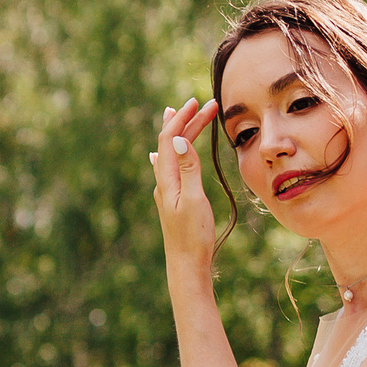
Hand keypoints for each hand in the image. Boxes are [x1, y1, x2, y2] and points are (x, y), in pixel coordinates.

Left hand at [149, 95, 221, 267]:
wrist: (186, 264)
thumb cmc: (193, 236)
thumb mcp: (194, 200)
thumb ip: (188, 169)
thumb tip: (177, 139)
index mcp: (166, 180)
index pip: (169, 139)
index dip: (182, 118)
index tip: (197, 102)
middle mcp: (162, 182)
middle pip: (171, 144)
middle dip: (187, 122)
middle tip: (205, 104)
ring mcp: (166, 191)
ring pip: (171, 154)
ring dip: (180, 133)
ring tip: (184, 115)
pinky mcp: (172, 199)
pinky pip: (169, 168)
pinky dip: (171, 152)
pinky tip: (161, 155)